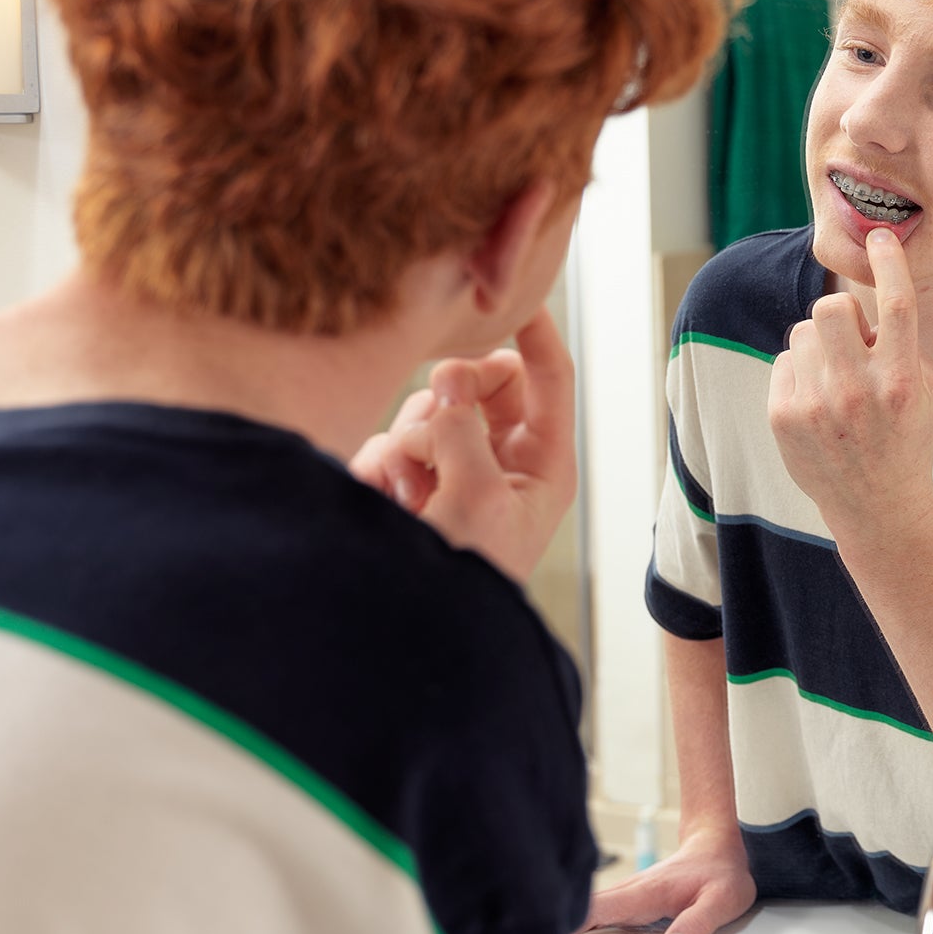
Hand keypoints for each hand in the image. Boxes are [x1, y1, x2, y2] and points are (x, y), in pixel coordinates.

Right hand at [349, 310, 577, 582]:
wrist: (416, 638)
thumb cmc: (467, 582)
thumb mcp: (479, 498)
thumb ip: (463, 430)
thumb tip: (444, 384)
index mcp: (544, 463)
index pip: (549, 377)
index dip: (535, 332)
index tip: (511, 295)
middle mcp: (502, 459)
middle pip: (481, 381)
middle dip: (453, 392)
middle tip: (439, 411)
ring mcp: (453, 471)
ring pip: (429, 409)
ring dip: (411, 439)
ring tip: (410, 492)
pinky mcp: (408, 485)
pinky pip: (390, 442)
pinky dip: (383, 465)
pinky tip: (385, 503)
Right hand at [580, 829, 756, 933]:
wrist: (718, 848)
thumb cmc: (720, 871)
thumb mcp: (723, 899)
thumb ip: (699, 922)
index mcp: (642, 893)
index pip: (595, 909)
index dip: (568, 926)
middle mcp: (627, 895)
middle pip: (579, 914)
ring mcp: (624, 900)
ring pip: (583, 916)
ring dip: (562, 933)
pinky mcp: (626, 906)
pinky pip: (595, 919)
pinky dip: (578, 932)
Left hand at [769, 229, 932, 536]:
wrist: (877, 505)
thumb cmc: (905, 437)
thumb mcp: (927, 389)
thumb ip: (904, 342)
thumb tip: (868, 297)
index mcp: (902, 379)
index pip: (897, 304)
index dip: (889, 261)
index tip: (880, 236)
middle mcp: (860, 390)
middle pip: (833, 306)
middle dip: (841, 314)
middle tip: (852, 341)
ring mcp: (818, 404)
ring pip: (804, 331)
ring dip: (820, 346)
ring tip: (835, 380)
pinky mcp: (785, 416)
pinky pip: (784, 361)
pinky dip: (800, 373)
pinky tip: (816, 404)